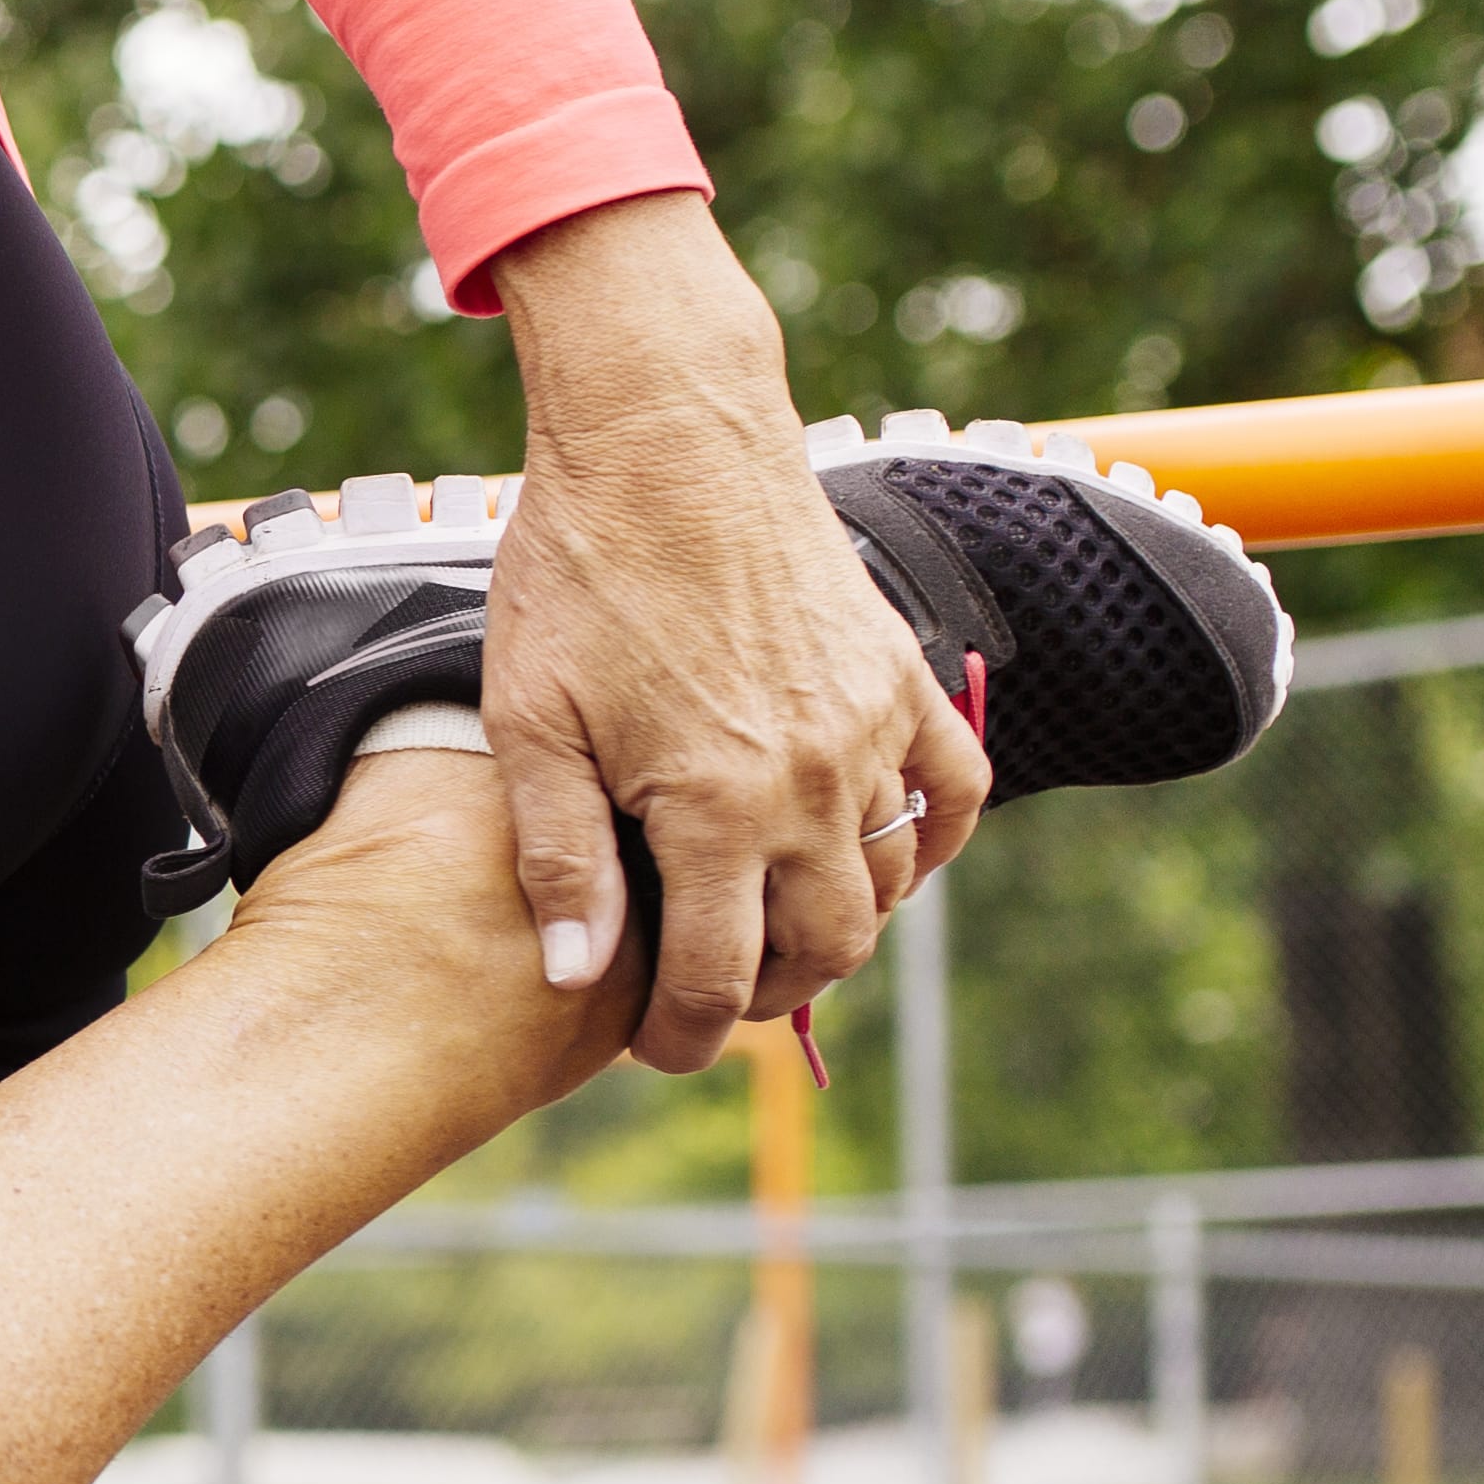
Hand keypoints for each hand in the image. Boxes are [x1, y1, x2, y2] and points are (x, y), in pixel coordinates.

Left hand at [476, 195, 987, 1074]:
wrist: (664, 438)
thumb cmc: (579, 571)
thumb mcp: (531, 721)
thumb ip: (560, 858)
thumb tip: (578, 978)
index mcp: (715, 806)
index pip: (720, 979)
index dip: (683, 1036)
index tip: (654, 1045)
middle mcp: (812, 782)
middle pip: (822, 950)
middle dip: (763, 995)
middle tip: (708, 993)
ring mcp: (870, 729)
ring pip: (890, 887)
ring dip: (837, 928)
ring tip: (770, 929)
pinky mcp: (900, 677)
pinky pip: (952, 794)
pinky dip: (926, 843)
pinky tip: (872, 855)